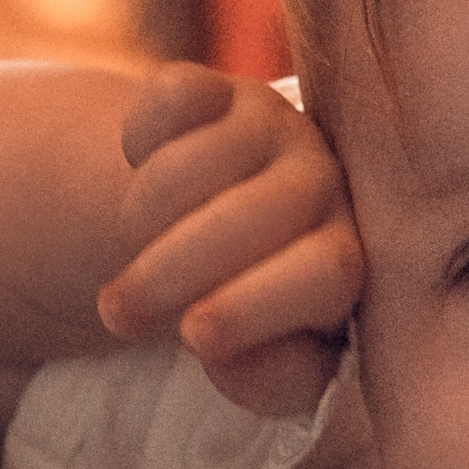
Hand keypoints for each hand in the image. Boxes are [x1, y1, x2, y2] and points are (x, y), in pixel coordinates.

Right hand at [96, 66, 362, 418]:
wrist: (202, 230)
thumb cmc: (244, 311)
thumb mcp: (266, 364)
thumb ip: (269, 380)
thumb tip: (228, 354)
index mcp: (351, 258)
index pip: (327, 272)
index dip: (258, 306)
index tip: (192, 341)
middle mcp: (325, 181)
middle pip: (257, 216)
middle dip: (172, 271)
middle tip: (118, 314)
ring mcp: (274, 125)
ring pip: (203, 160)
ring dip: (143, 215)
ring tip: (126, 251)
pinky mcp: (219, 88)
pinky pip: (174, 97)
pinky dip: (140, 137)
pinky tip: (136, 169)